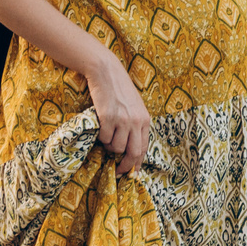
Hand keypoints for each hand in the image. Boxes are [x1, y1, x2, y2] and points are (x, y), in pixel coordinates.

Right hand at [85, 56, 151, 175]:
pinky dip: (101, 137)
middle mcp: (136, 121)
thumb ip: (136, 125)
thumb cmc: (120, 90)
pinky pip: (104, 138)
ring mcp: (122, 120)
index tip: (132, 173)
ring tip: (107, 135)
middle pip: (133, 152)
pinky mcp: (108, 117)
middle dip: (125, 165)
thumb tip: (130, 148)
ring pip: (116, 147)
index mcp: (145, 120)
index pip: (144, 148)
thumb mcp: (135, 107)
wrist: (106, 72)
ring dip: (109, 146)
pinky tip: (101, 126)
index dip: (137, 163)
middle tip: (117, 171)